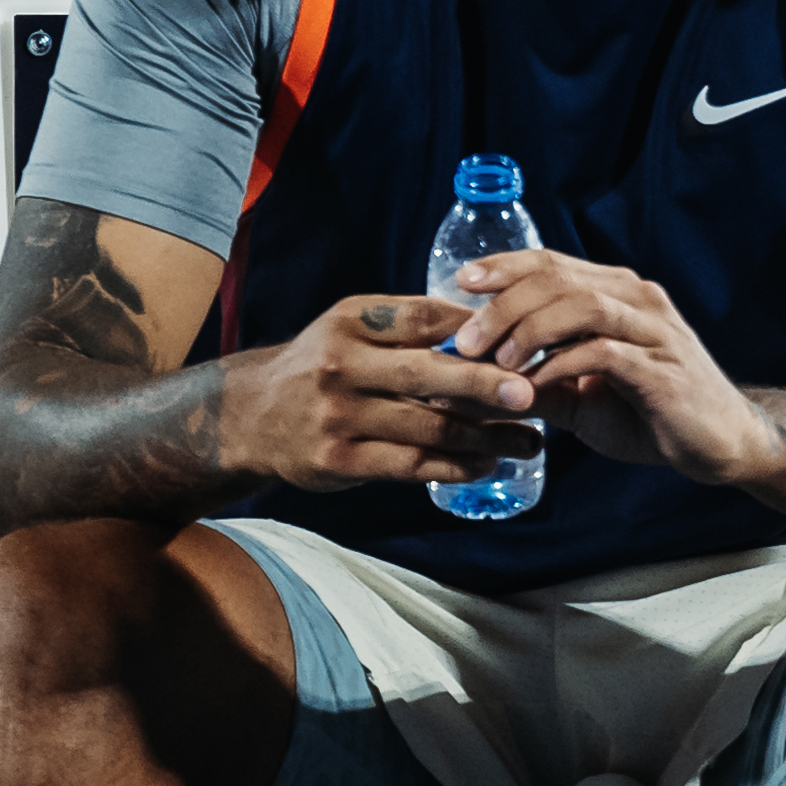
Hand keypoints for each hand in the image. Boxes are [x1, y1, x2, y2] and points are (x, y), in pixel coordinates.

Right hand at [221, 292, 535, 492]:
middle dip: (488, 384)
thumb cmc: (321, 366)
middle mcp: (342, 366)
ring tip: (529, 440)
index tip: (521, 340)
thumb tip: (488, 324)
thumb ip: (408, 326)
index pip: (424, 318)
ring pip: (429, 426)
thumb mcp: (350, 329)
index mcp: (351, 323)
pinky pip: (412, 464)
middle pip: (429, 374)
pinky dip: (456, 466)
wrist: (252, 416)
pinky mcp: (340, 460)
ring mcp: (340, 415)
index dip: (476, 330)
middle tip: (533, 392)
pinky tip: (488, 464)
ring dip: (487, 437)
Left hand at [446, 250, 771, 487]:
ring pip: (581, 305)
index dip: (504, 266)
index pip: (553, 263)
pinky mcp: (663, 369)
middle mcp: (639, 300)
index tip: (461, 282)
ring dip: (529, 331)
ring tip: (498, 364)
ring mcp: (655, 331)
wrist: (721, 444)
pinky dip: (562, 365)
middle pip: (559, 279)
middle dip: (504, 306)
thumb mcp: (580, 398)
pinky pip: (603, 352)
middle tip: (469, 341)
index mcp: (619, 294)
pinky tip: (537, 384)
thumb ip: (531, 386)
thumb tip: (466, 389)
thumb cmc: (650, 414)